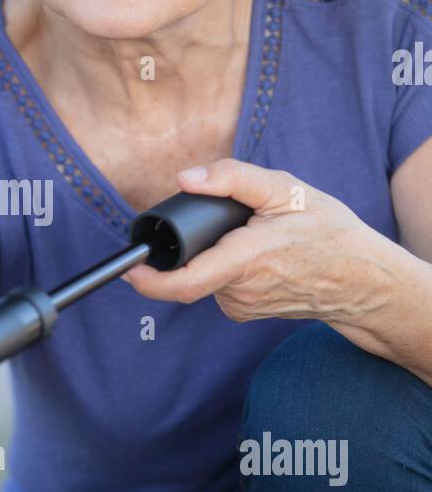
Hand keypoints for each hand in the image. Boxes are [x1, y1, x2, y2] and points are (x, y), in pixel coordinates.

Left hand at [121, 159, 372, 325]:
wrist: (362, 280)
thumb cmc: (328, 232)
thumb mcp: (286, 190)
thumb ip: (232, 178)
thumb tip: (185, 178)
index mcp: (245, 261)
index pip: (185, 283)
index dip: (149, 281)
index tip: (129, 268)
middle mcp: (240, 291)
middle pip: (193, 265)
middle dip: (199, 243)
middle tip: (238, 223)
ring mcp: (242, 307)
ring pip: (207, 273)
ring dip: (217, 253)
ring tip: (259, 238)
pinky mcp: (246, 313)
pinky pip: (220, 284)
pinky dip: (229, 266)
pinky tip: (261, 257)